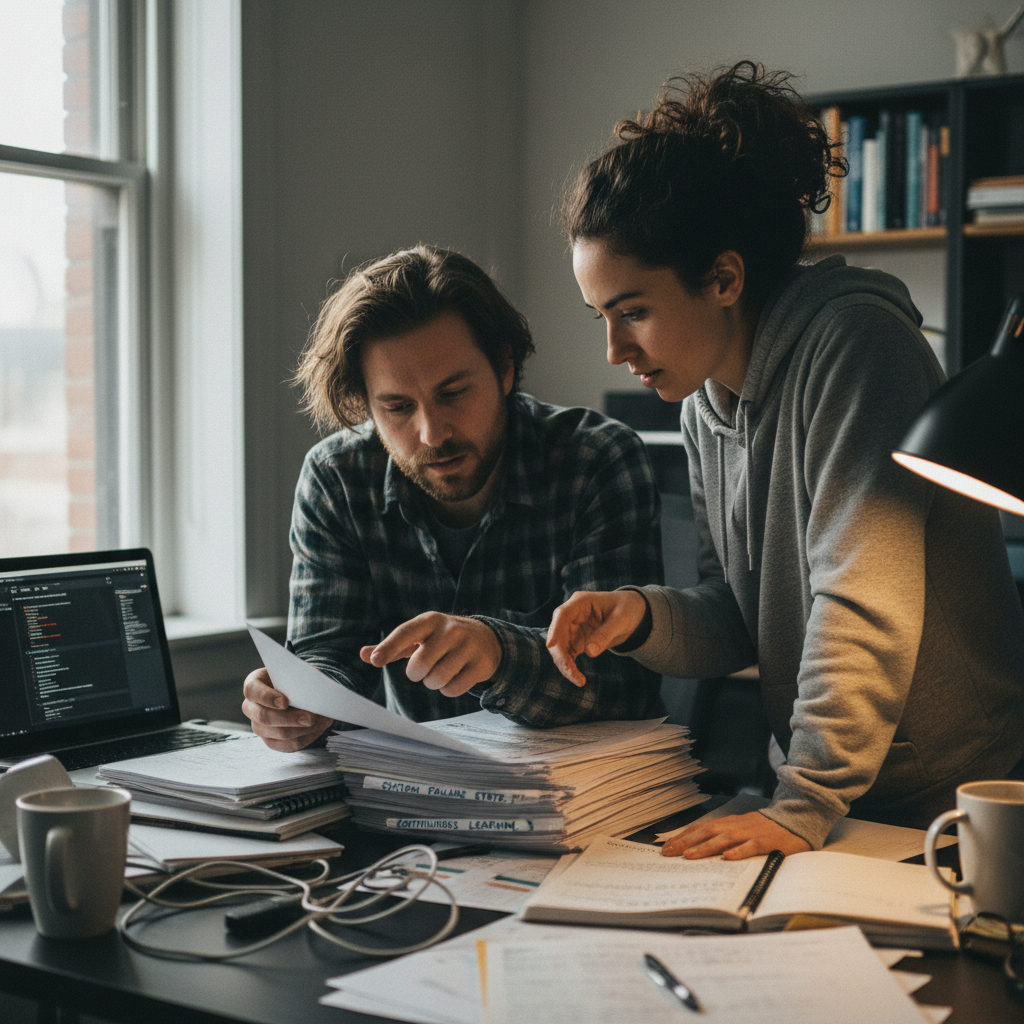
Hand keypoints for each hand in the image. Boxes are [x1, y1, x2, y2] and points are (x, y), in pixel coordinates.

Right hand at [241, 667, 331, 751]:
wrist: (298, 693)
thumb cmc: (295, 680)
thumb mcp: (296, 673)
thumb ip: (300, 678)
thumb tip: (312, 689)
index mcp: (253, 685)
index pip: (252, 691)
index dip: (267, 697)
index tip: (285, 701)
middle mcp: (251, 708)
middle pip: (264, 717)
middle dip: (289, 718)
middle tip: (310, 718)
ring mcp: (259, 726)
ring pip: (278, 734)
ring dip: (302, 729)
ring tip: (321, 721)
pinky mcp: (271, 740)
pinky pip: (288, 744)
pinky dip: (306, 737)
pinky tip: (317, 728)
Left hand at [360, 613, 501, 697]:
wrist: (486, 638)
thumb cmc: (441, 639)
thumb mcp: (419, 637)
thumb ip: (392, 647)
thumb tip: (363, 654)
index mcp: (431, 620)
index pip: (406, 632)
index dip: (389, 647)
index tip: (374, 661)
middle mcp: (450, 629)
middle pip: (420, 664)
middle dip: (417, 674)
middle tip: (424, 668)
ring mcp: (468, 646)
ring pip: (437, 679)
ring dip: (433, 683)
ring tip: (440, 671)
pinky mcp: (481, 664)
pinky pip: (453, 689)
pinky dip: (449, 690)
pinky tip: (456, 677)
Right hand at [545, 589, 647, 685]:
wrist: (630, 614)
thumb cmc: (626, 610)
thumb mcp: (621, 620)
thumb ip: (605, 634)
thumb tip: (589, 653)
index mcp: (580, 602)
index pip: (562, 614)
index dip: (555, 629)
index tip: (552, 645)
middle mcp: (571, 616)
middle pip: (557, 635)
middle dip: (561, 655)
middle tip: (572, 674)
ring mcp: (571, 629)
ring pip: (559, 648)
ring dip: (565, 665)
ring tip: (579, 681)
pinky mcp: (575, 641)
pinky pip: (567, 656)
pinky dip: (570, 667)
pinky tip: (579, 679)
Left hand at [661, 812, 810, 860]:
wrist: (795, 820)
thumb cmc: (765, 829)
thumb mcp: (741, 829)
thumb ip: (724, 836)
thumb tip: (699, 847)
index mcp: (729, 823)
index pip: (701, 828)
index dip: (683, 837)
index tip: (666, 847)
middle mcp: (736, 826)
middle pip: (707, 832)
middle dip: (686, 842)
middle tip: (668, 852)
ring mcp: (751, 833)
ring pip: (724, 839)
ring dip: (705, 847)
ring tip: (689, 855)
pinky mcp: (766, 842)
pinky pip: (751, 847)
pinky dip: (739, 852)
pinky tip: (727, 858)